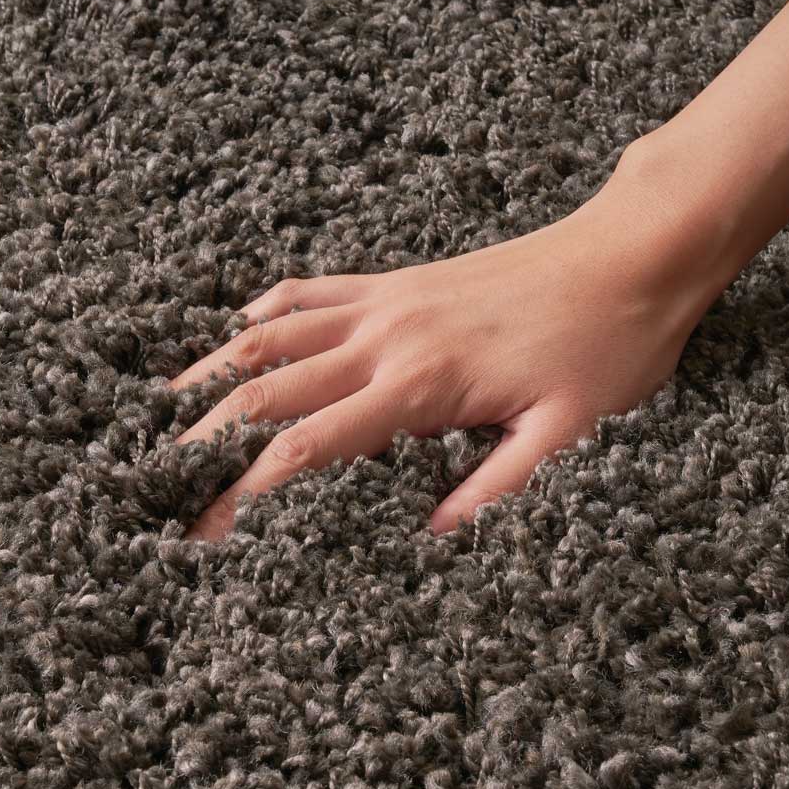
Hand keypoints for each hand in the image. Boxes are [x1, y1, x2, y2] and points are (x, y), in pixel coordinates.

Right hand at [170, 170, 709, 540]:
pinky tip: (242, 330)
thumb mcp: (566, 432)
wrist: (632, 253)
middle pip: (265, 390)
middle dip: (202, 440)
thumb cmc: (605, 345)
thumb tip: (431, 536)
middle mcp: (384, 339)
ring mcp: (385, 302)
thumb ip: (493, 486)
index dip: (242, 493)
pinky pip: (312, 290)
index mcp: (418, 386)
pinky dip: (267, 312)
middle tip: (156, 480)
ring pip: (271, 333)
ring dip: (213, 372)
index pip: (303, 447)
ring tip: (165, 406)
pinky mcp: (397, 280)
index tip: (202, 531)